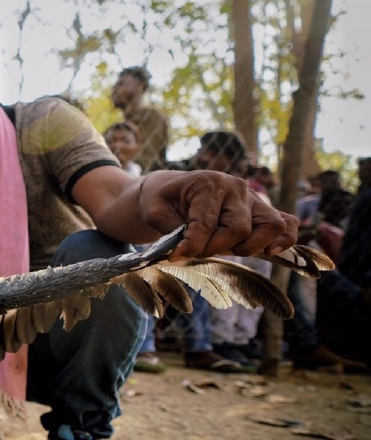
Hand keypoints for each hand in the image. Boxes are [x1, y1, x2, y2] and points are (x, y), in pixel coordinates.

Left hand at [139, 170, 296, 257]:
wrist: (170, 190)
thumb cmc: (162, 200)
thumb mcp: (154, 211)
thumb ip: (169, 229)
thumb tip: (183, 250)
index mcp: (208, 183)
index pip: (206, 223)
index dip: (192, 245)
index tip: (175, 256)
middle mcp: (235, 188)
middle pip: (238, 228)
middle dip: (215, 248)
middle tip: (196, 251)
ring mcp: (252, 199)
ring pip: (269, 225)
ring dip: (250, 246)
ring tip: (228, 251)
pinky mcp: (261, 210)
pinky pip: (285, 224)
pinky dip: (284, 239)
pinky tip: (270, 252)